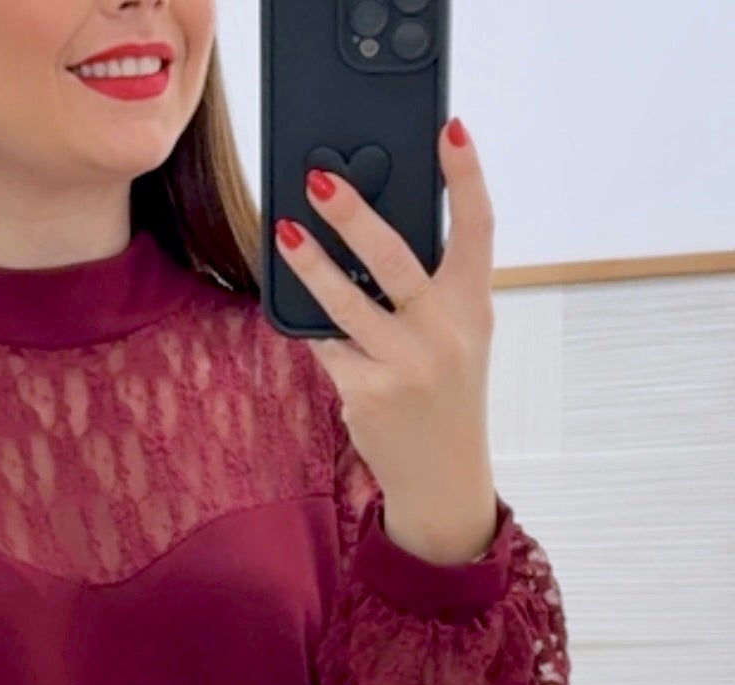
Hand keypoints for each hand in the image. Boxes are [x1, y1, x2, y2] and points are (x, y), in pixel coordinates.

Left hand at [275, 120, 497, 550]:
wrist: (444, 476)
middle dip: (356, 216)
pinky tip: (295, 308)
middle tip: (320, 180)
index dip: (466, 175)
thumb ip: (431, 290)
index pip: (478, 228)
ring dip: (310, 265)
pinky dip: (311, 326)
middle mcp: (446, 334)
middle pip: (397, 259)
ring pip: (347, 303)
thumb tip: (366, 234)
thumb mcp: (459, 336)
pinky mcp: (368, 394)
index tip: (449, 130)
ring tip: (285, 232)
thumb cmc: (444, 393)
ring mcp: (406, 367)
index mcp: (474, 307)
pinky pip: (327, 346)